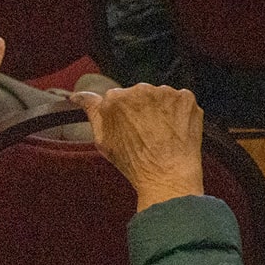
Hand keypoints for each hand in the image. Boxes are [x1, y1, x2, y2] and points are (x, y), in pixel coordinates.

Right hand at [69, 84, 207, 211]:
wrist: (167, 174)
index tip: (129, 127)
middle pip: (140, 94)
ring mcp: (165, 92)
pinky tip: (175, 129)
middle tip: (146, 133)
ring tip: (161, 134)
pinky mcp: (186, 98)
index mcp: (116, 98)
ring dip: (161, 109)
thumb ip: (92, 111)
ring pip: (160, 96)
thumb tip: (78, 96)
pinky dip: (179, 112)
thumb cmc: (133, 162)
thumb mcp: (102, 140)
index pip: (117, 97)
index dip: (124, 114)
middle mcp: (140, 90)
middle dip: (142, 109)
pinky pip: (180, 100)